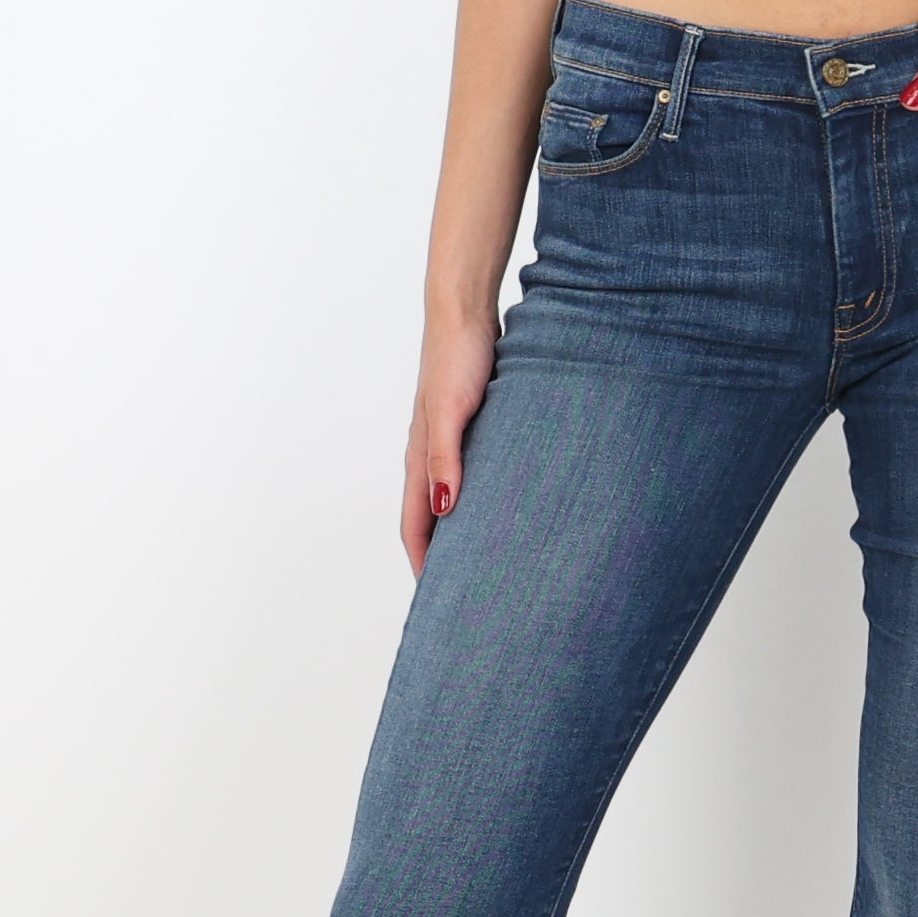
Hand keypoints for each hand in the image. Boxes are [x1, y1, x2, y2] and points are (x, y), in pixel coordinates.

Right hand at [401, 313, 497, 571]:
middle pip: (430, 520)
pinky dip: (478, 498)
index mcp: (419, 459)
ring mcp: (448, 441)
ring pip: (450, 498)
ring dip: (461, 530)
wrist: (465, 312)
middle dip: (443, 557)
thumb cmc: (456, 358)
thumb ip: (444, 459)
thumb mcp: (449, 413)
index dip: (424, 566)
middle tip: (466, 594)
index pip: (416, 528)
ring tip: (485, 560)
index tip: (439, 604)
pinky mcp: (469, 426)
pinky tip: (502, 504)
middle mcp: (429, 455)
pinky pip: (470, 474)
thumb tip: (443, 510)